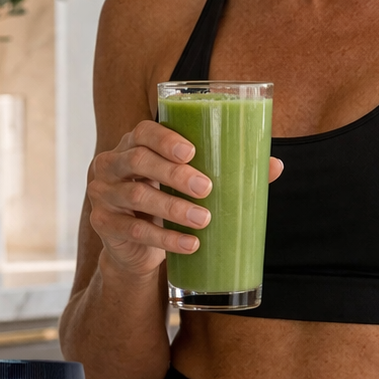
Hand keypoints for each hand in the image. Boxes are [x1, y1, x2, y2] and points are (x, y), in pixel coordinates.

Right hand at [87, 121, 282, 278]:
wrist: (136, 247)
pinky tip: (190, 244)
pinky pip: (134, 231)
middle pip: (138, 161)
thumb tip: (275, 166)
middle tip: (206, 188)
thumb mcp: (188, 183)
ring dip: (173, 208)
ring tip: (204, 219)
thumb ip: (227, 170)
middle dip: (174, 174)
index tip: (192, 151)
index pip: (142, 131)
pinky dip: (165, 239)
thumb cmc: (166, 200)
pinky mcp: (104, 224)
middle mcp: (111, 164)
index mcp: (133, 145)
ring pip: (136, 196)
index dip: (165, 139)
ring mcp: (103, 194)